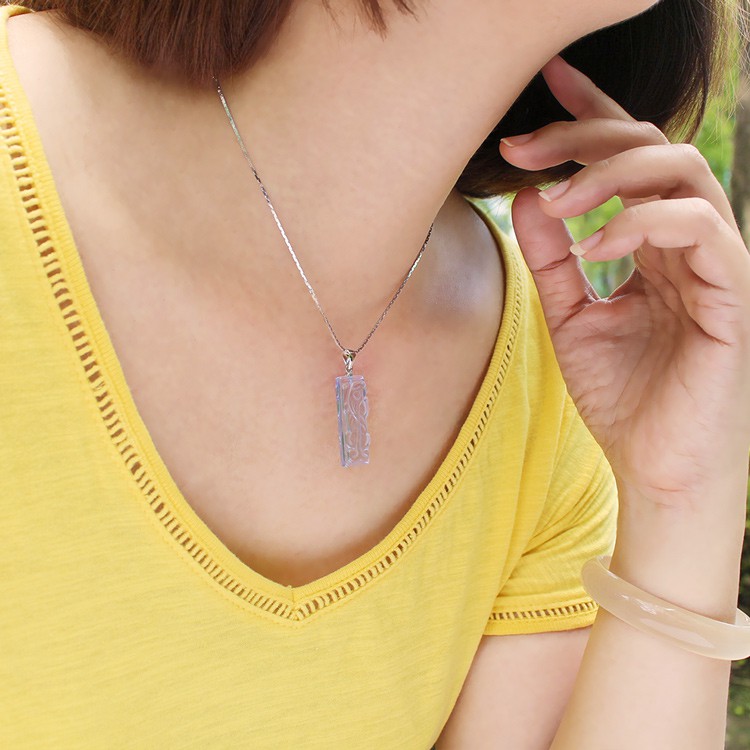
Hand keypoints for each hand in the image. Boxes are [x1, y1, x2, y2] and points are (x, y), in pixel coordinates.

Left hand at [500, 54, 749, 513]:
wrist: (653, 465)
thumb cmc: (622, 394)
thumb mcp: (570, 317)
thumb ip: (553, 259)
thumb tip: (528, 196)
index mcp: (653, 243)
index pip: (629, 160)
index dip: (592, 114)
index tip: (543, 89)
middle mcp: (688, 242)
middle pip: (652, 148)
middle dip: (584, 136)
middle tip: (522, 147)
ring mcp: (716, 263)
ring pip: (682, 172)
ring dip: (610, 173)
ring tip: (556, 198)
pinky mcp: (733, 294)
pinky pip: (699, 229)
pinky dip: (641, 224)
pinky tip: (593, 247)